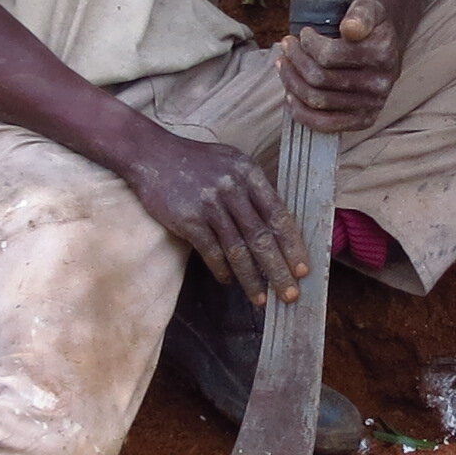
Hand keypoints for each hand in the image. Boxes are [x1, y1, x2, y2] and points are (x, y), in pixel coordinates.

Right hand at [126, 132, 307, 303]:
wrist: (152, 155)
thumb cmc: (197, 162)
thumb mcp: (231, 163)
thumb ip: (254, 190)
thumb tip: (277, 226)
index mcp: (249, 173)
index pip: (279, 214)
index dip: (293, 245)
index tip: (303, 269)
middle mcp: (232, 188)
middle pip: (262, 237)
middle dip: (279, 270)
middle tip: (290, 294)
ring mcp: (210, 205)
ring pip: (238, 250)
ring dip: (252, 279)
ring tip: (261, 300)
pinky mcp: (188, 220)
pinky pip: (211, 252)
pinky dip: (222, 270)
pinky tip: (228, 282)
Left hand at [279, 0, 399, 134]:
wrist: (385, 48)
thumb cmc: (368, 25)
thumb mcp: (369, 8)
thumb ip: (361, 13)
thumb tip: (350, 28)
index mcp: (382, 54)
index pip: (329, 55)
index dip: (308, 43)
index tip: (303, 33)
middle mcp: (380, 83)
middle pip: (319, 79)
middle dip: (295, 60)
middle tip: (286, 45)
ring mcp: (372, 105)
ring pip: (317, 100)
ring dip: (291, 82)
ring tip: (283, 64)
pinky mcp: (364, 121)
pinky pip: (325, 124)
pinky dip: (301, 112)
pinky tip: (289, 95)